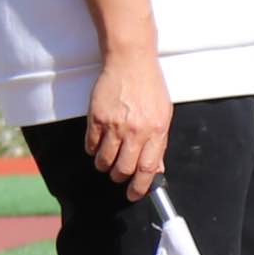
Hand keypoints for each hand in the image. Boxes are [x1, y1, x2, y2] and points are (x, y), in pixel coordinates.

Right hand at [84, 42, 171, 202]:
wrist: (131, 60)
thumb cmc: (149, 87)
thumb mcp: (163, 114)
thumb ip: (159, 143)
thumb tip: (155, 169)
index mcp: (156, 130)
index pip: (147, 169)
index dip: (140, 187)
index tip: (134, 194)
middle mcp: (136, 130)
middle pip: (123, 169)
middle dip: (120, 177)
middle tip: (120, 173)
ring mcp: (114, 125)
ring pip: (104, 162)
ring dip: (105, 166)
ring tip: (108, 159)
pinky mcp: (96, 118)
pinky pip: (90, 146)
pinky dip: (93, 150)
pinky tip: (99, 143)